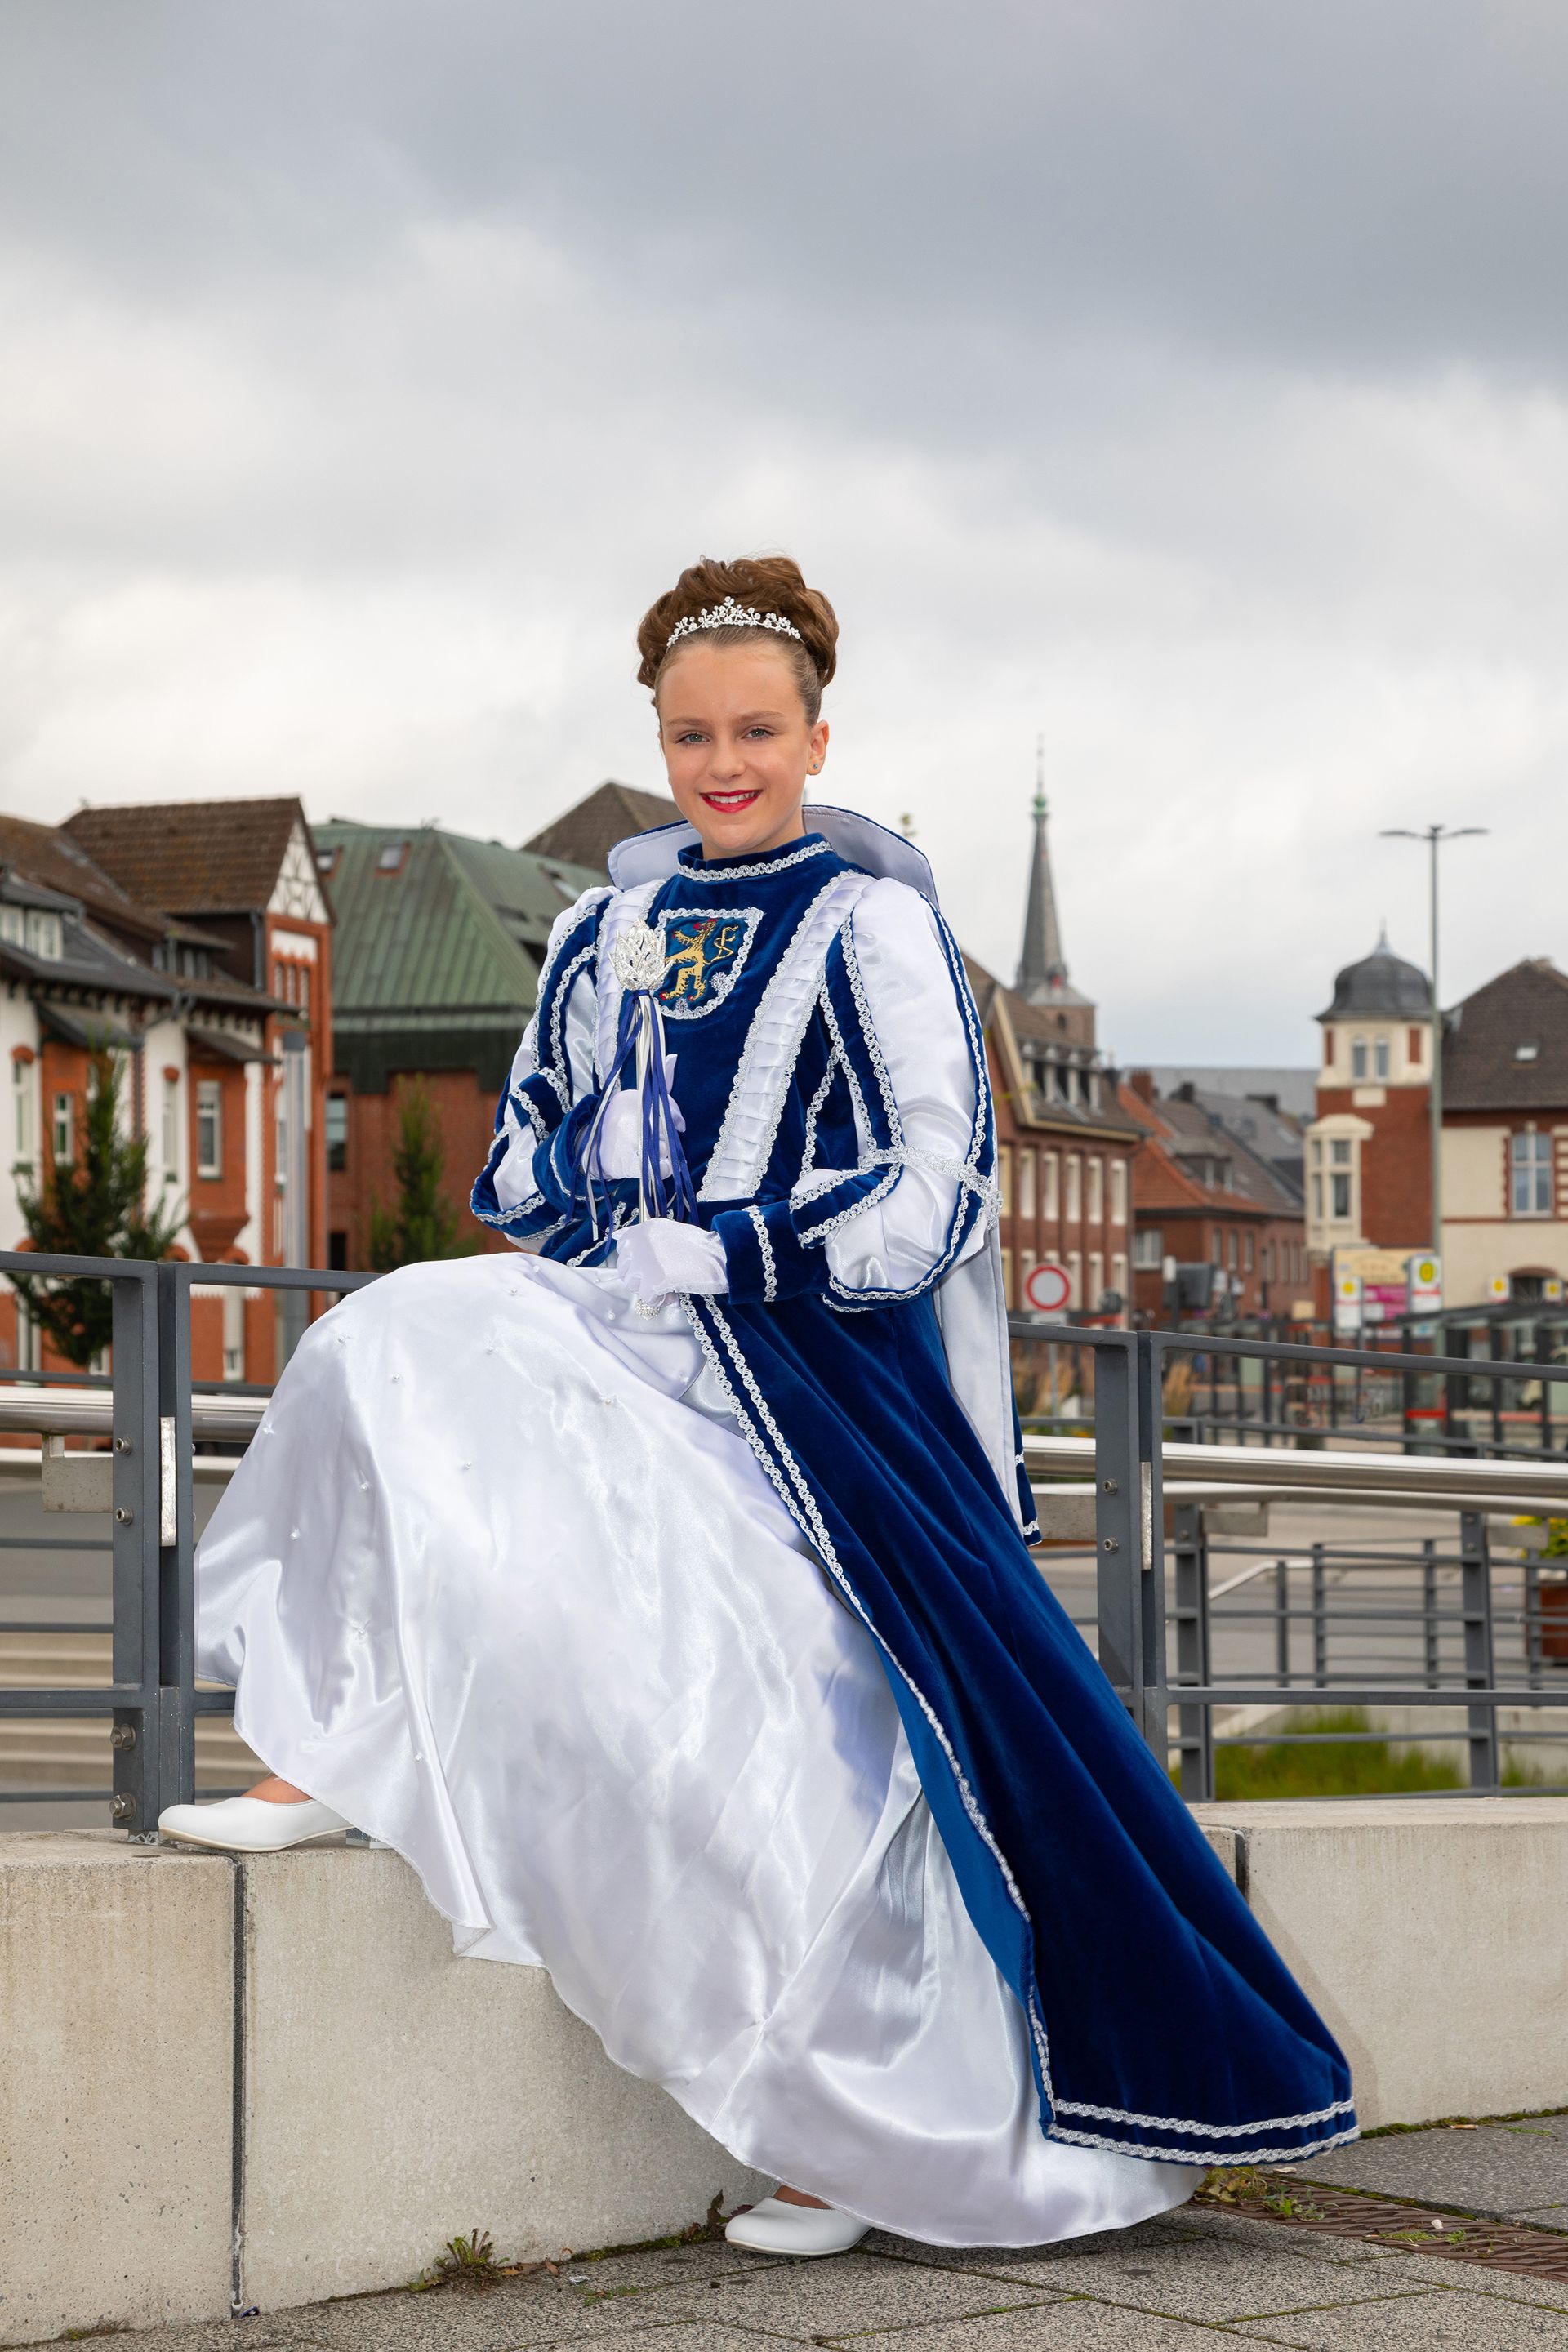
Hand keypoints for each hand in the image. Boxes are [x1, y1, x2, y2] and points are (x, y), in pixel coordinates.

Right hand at [593, 1059, 683, 1179]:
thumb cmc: (620, 1124)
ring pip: (664, 1148)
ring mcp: (626, 1139)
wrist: (590, 1151)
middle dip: (667, 1138)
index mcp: (629, 1098)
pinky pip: (658, 1167)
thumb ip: (659, 1083)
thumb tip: (674, 1057)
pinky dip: (663, 1169)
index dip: (676, 1117)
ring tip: (650, 1152)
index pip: (666, 1106)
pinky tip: (657, 1165)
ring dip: (663, 1154)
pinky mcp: (626, 1162)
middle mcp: (627, 1116)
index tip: (679, 1125)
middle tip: (658, 1141)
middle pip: (666, 1129)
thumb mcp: (635, 1100)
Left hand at [614, 1217, 727, 1306]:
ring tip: (670, 1289)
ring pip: (633, 1284)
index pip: (623, 1249)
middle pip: (625, 1269)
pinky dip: (660, 1301)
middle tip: (662, 1282)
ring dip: (649, 1291)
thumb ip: (649, 1243)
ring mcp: (645, 1260)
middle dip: (641, 1280)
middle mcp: (640, 1241)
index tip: (650, 1269)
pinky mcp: (653, 1279)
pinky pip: (648, 1298)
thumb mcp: (669, 1234)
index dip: (636, 1264)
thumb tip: (629, 1254)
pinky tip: (674, 1296)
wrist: (722, 1257)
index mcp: (644, 1229)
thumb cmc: (701, 1249)